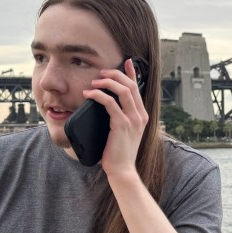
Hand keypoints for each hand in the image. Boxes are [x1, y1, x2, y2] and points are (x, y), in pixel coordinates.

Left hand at [87, 59, 148, 175]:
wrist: (122, 170)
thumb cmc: (119, 153)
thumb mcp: (123, 132)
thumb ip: (120, 117)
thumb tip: (107, 103)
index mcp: (142, 116)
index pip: (138, 88)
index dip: (132, 73)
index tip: (127, 61)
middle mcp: (140, 116)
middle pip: (130, 85)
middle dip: (115, 74)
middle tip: (101, 72)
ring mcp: (133, 120)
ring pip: (122, 90)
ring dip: (107, 82)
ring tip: (94, 81)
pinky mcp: (122, 125)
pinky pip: (110, 103)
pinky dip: (98, 95)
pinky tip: (89, 94)